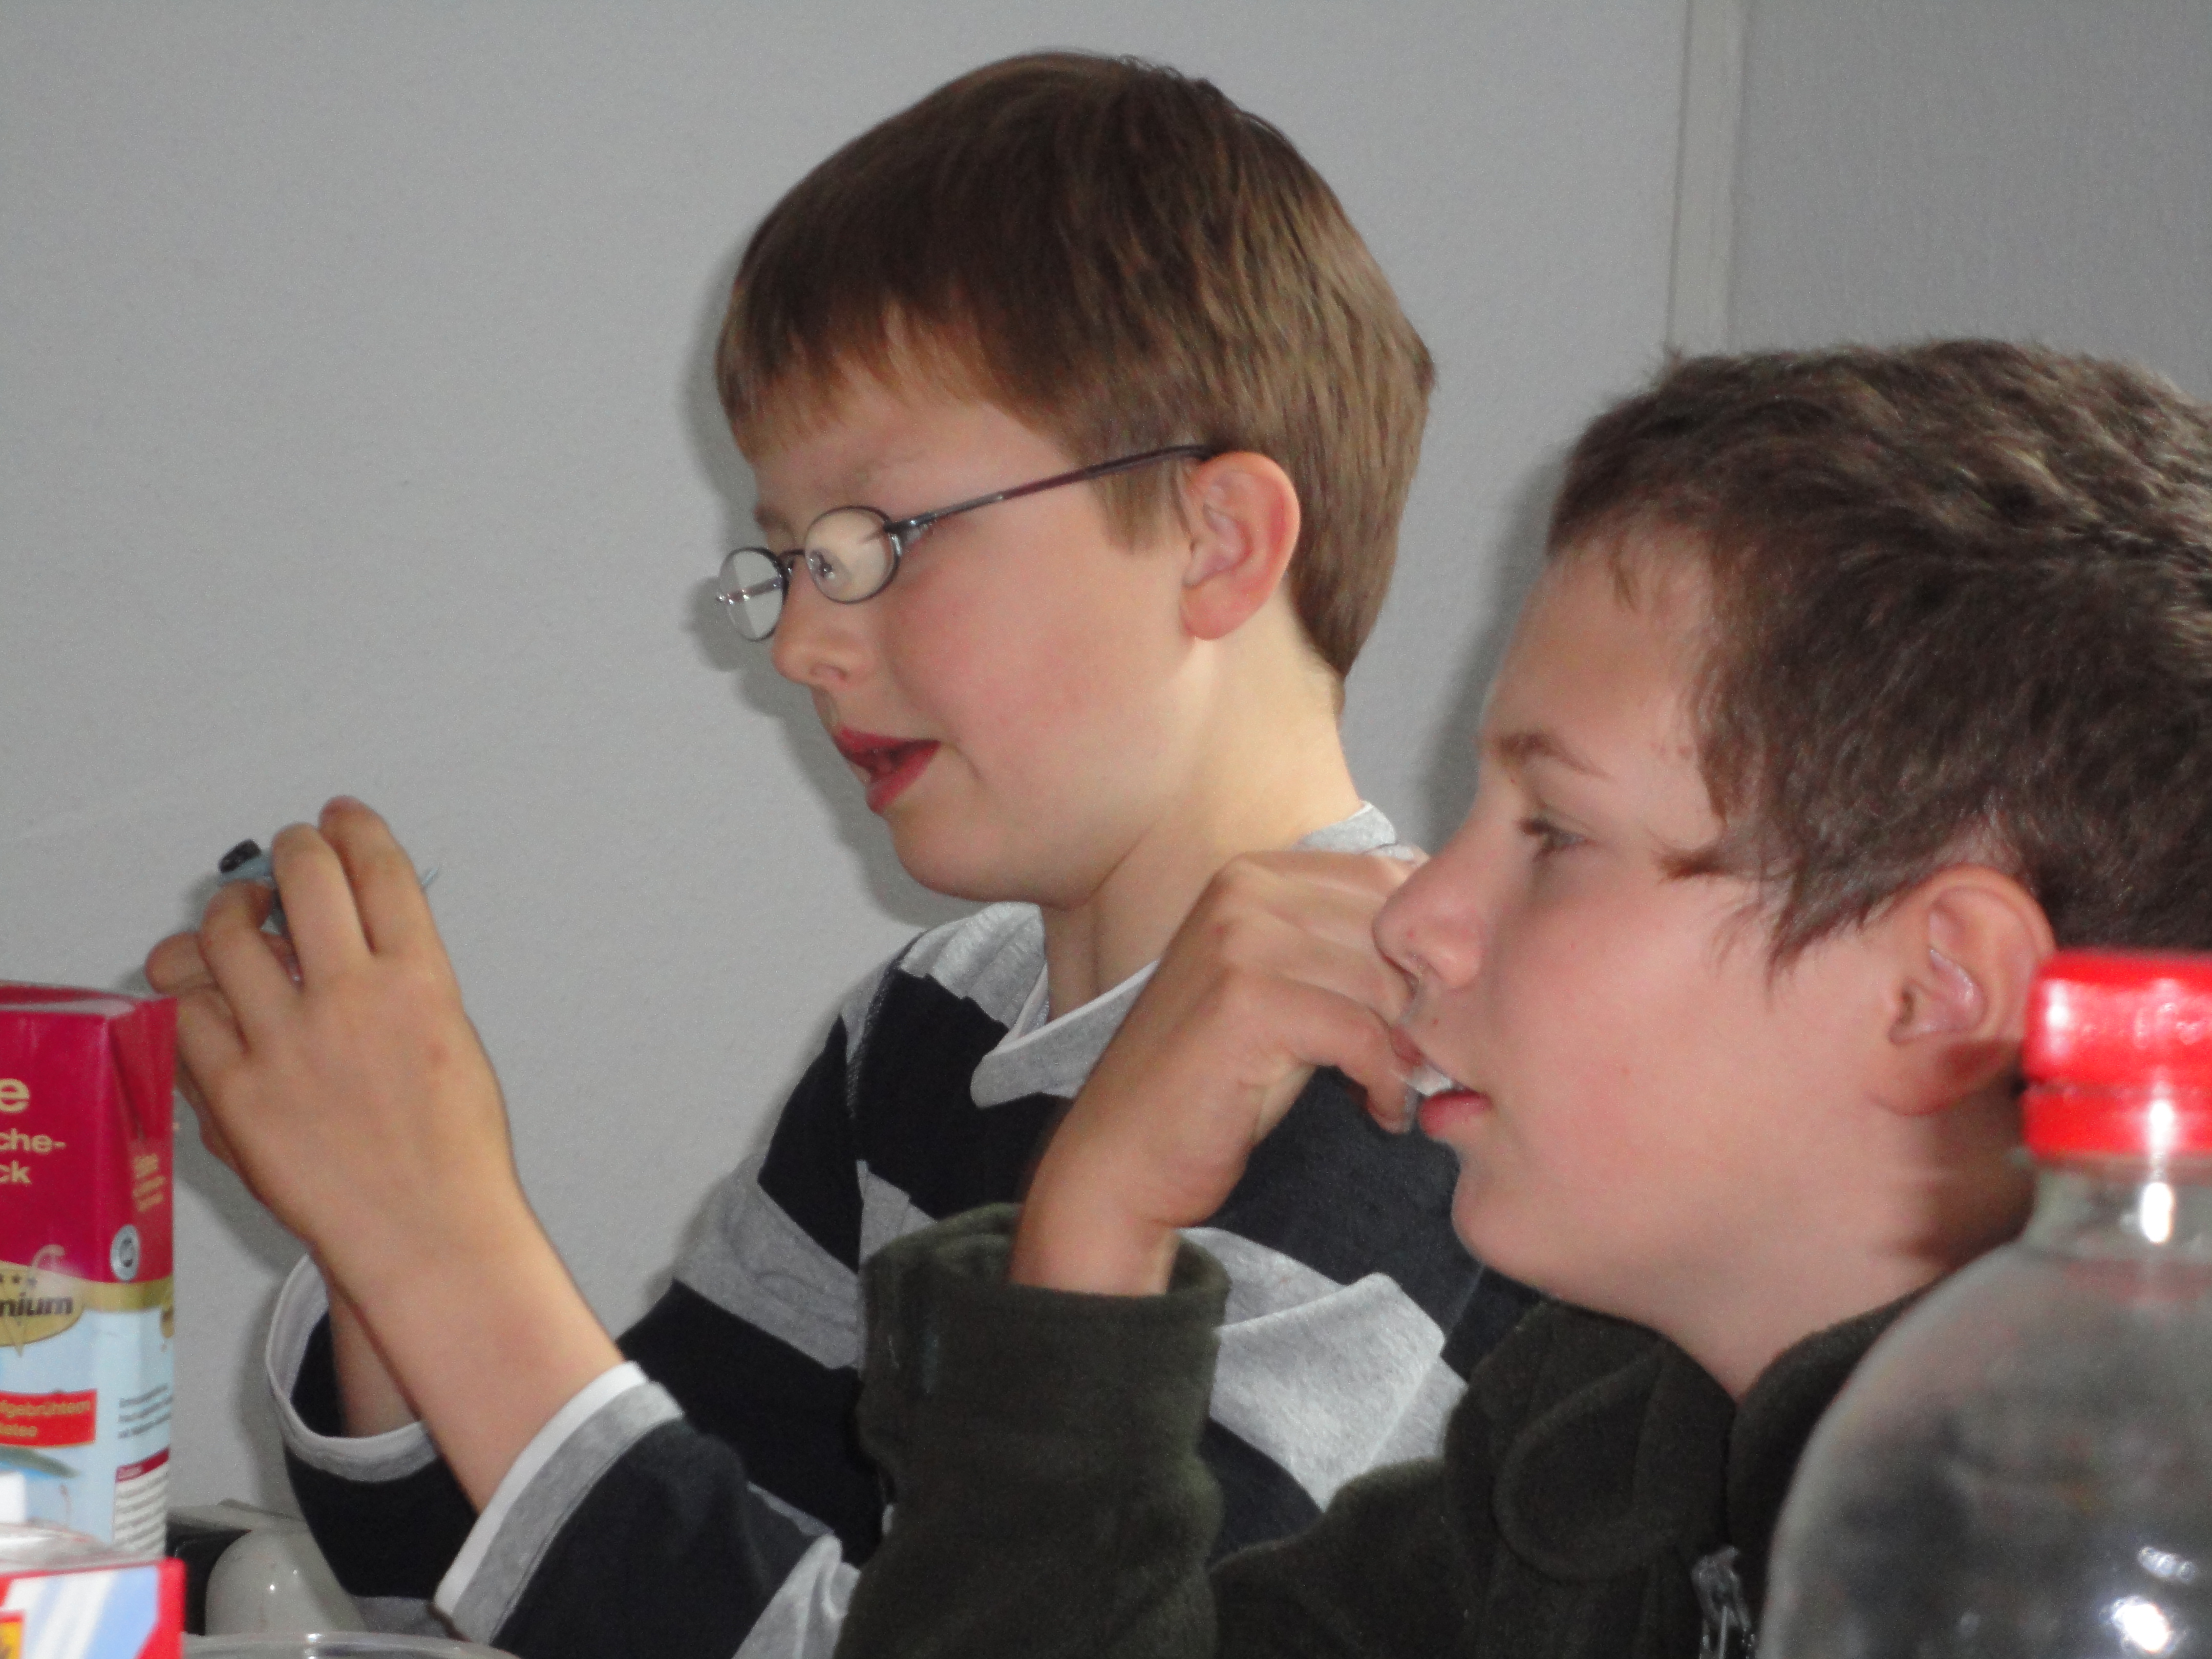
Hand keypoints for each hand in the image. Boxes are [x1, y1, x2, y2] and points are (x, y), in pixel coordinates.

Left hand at [151, 800, 519, 1289]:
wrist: (427, 1230)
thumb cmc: (451, 1150)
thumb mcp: (452, 1038)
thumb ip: (402, 980)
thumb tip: (350, 937)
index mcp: (421, 980)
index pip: (377, 869)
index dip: (354, 828)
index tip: (341, 817)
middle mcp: (353, 998)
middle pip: (303, 876)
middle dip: (293, 848)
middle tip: (290, 852)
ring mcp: (288, 1043)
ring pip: (226, 934)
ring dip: (227, 911)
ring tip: (236, 919)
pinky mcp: (236, 1092)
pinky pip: (188, 1016)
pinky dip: (195, 996)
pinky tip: (210, 996)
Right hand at [1012, 851, 1416, 1296]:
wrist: (1121, 1157)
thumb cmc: (1212, 1081)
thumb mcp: (1282, 989)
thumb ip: (1344, 949)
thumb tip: (1452, 946)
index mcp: (1253, 873)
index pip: (1390, 877)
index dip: (1425, 951)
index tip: (1424, 1016)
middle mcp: (1243, 891)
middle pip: (1392, 933)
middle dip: (1421, 1004)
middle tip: (1415, 1064)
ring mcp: (1239, 942)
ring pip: (1383, 984)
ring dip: (1404, 1049)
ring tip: (1389, 1090)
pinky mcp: (1246, 1003)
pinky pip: (1361, 1033)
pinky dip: (1381, 1081)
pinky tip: (1374, 1110)